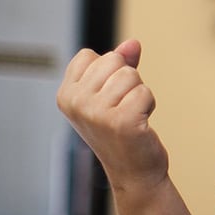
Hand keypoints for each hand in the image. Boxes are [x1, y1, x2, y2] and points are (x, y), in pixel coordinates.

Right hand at [56, 39, 168, 191]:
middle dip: (127, 80)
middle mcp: (75, 102)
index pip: (91, 55)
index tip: (107, 97)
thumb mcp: (113, 93)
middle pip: (113, 60)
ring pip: (131, 75)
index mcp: (66, 94)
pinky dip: (148, 104)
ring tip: (131, 115)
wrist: (133, 171)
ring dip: (139, 93)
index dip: (109, 71)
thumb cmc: (121, 129)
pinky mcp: (119, 121)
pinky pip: (144, 92)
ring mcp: (94, 112)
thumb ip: (121, 64)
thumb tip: (133, 44)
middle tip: (123, 107)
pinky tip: (139, 123)